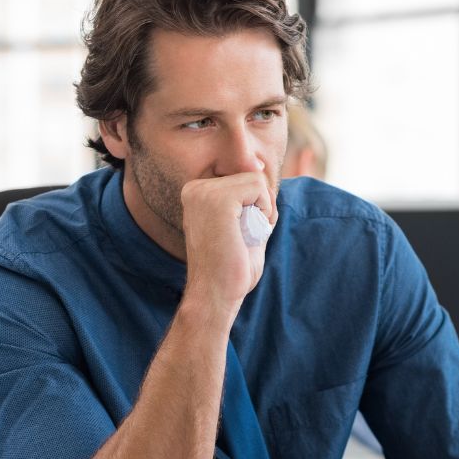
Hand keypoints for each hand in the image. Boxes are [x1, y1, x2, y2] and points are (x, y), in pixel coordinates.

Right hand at [180, 172, 276, 310]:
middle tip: (244, 236)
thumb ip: (250, 197)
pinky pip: (259, 187)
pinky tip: (248, 232)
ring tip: (244, 236)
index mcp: (196, 192)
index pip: (242, 177)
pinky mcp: (218, 200)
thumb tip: (259, 164)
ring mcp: (204, 192)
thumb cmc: (231, 267)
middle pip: (251, 175)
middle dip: (261, 206)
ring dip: (263, 210)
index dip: (254, 204)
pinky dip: (264, 211)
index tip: (239, 231)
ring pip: (257, 179)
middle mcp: (195, 188)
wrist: (215, 295)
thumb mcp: (243, 222)